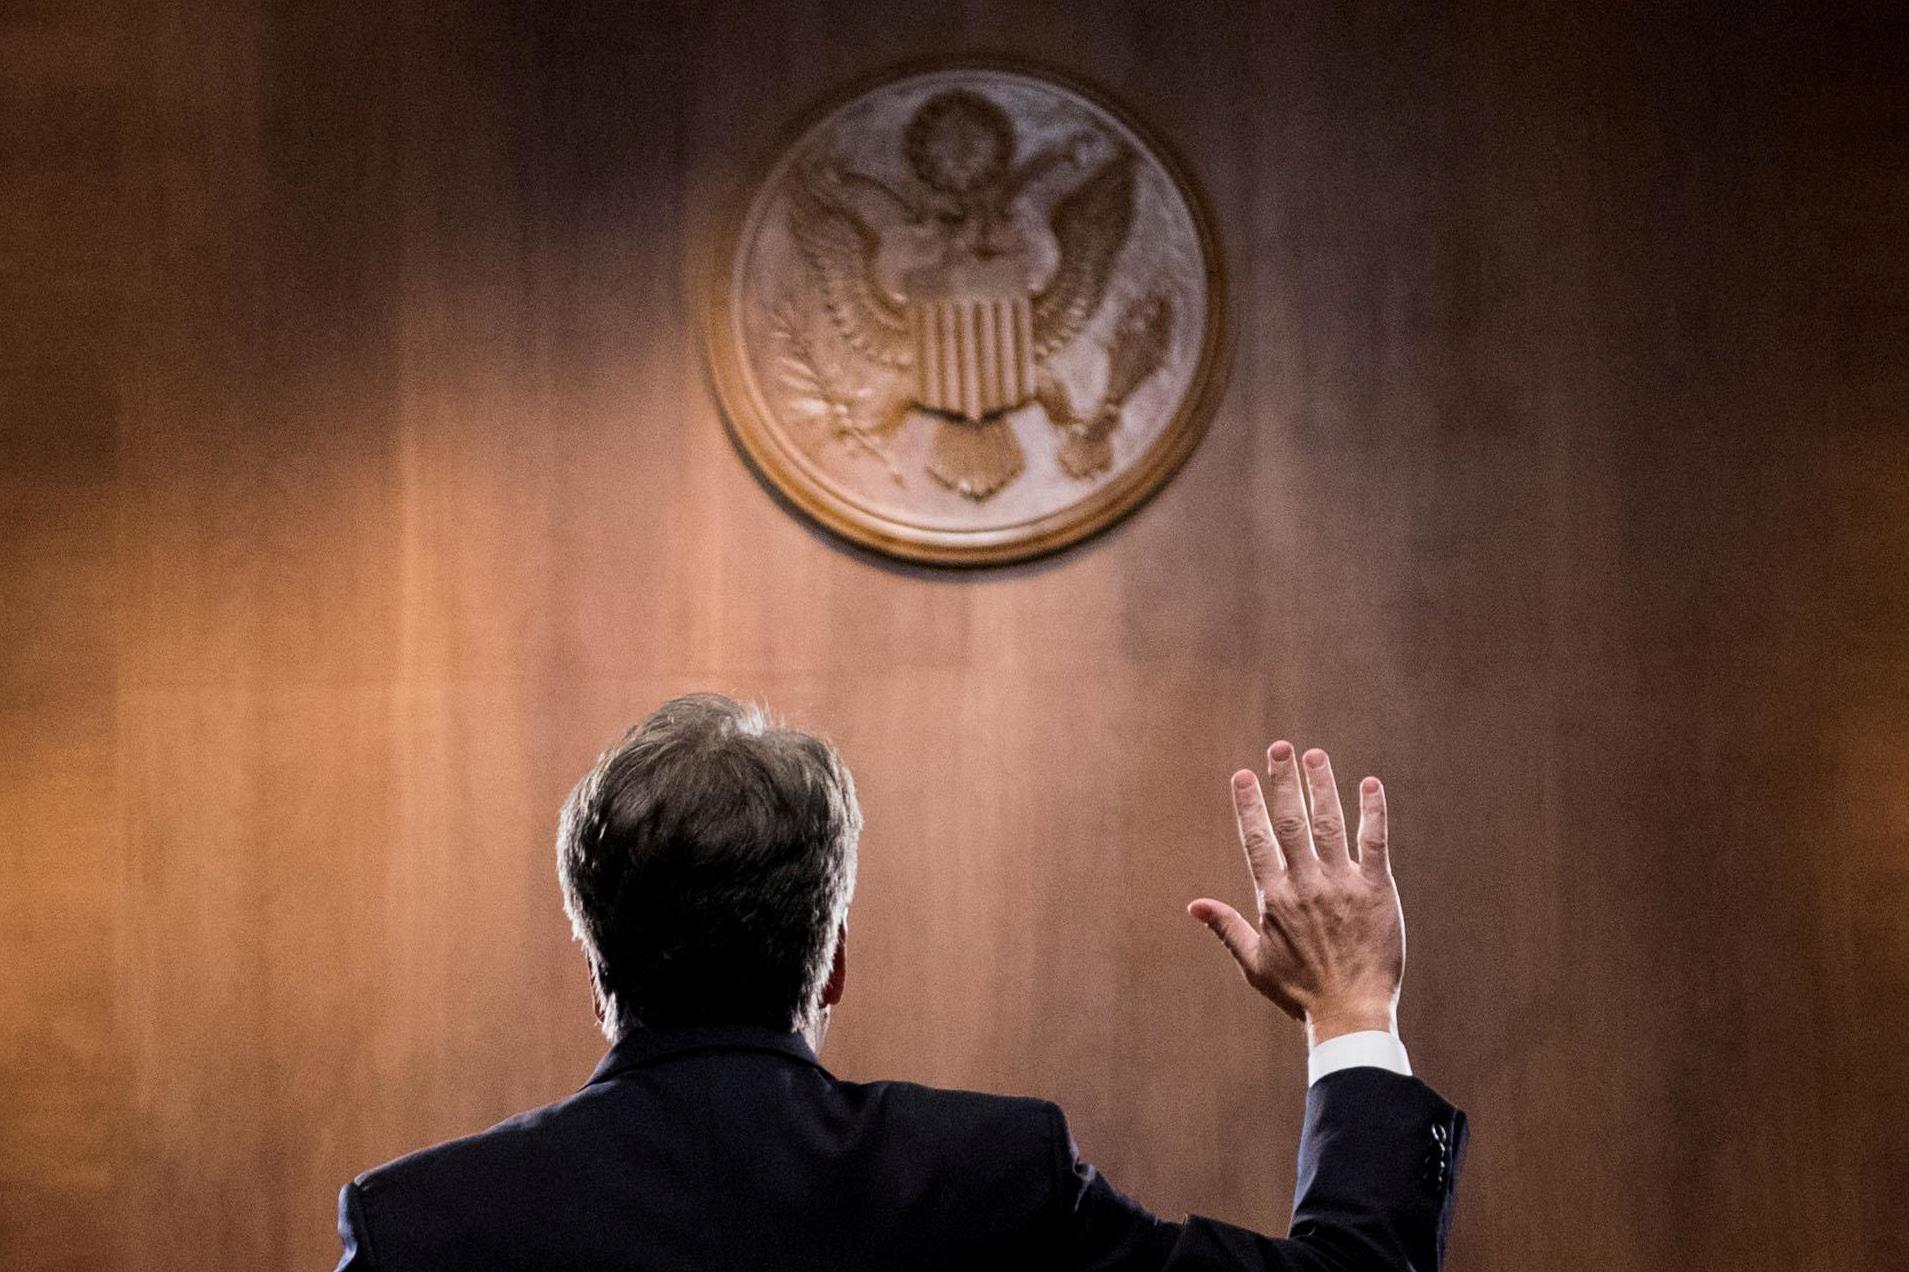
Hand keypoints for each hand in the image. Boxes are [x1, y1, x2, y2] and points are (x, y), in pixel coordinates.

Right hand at [1188, 741, 1405, 1045]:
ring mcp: (1342, 884)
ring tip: (1315, 755)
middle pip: (1292, 820)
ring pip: (1329, 823)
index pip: (1258, 840)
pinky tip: (1370, 785)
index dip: (1249, 805)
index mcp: (1275, 897)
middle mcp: (1306, 883)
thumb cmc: (1300, 992)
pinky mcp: (1377, 889)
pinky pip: (1374, 842)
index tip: (1243, 775)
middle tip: (1280, 747)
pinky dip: (1372, 812)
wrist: (1351, 1012)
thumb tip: (1194, 905)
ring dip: (1321, 786)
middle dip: (1284, 781)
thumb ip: (1226, 927)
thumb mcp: (1254, 963)